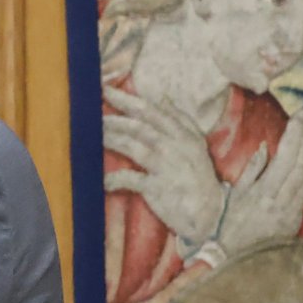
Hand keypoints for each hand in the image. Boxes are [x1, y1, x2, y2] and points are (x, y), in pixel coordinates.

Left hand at [103, 85, 224, 245]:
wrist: (210, 212)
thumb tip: (163, 97)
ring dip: (112, 139)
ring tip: (92, 135)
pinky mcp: (159, 188)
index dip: (128, 100)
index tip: (106, 90)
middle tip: (91, 112)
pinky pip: (132, 179)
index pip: (152, 111)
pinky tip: (102, 180)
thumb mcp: (195, 144)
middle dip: (115, 117)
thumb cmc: (196, 176)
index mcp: (184, 135)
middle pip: (141, 126)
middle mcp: (176, 147)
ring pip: (135, 147)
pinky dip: (115, 179)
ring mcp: (167, 167)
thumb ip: (179, 120)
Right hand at [216, 114, 302, 255]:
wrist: (232, 256)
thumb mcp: (234, 195)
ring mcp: (290, 212)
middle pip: (300, 163)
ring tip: (302, 139)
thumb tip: (265, 148)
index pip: (285, 156)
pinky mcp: (294, 220)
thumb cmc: (227, 224)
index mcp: (262, 192)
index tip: (299, 115)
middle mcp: (280, 201)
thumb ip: (252, 170)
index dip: (295, 134)